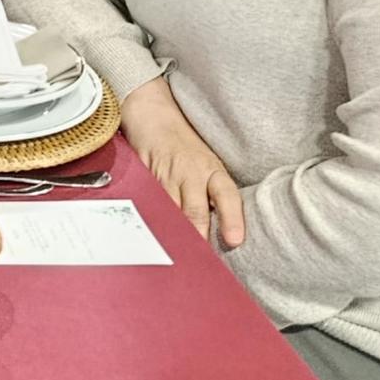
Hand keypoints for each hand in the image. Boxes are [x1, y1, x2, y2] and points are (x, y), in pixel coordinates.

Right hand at [121, 79, 245, 247]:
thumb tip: (227, 234)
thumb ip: (214, 195)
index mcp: (211, 170)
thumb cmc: (183, 145)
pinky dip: (150, 223)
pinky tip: (148, 240)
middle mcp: (190, 173)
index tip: (235, 240)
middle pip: (194, 211)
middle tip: (200, 265)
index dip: (232, 218)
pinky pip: (148, 205)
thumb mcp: (206, 165)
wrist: (151, 114)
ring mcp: (164, 175)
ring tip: (175, 259)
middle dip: (197, 238)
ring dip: (173, 235)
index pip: (226, 195)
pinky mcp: (143, 177)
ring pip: (169, 211)